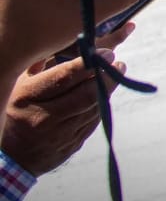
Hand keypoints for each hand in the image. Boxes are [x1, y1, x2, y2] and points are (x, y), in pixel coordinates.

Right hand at [2, 44, 126, 175]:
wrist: (11, 157)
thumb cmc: (16, 113)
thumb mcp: (19, 88)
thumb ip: (40, 67)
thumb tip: (66, 42)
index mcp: (28, 99)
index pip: (63, 78)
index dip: (88, 64)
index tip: (107, 53)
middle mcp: (45, 117)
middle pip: (85, 94)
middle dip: (107, 76)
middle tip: (118, 64)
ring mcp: (60, 134)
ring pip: (93, 108)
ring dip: (108, 89)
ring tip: (115, 74)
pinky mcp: (72, 144)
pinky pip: (93, 122)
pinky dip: (101, 105)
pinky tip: (104, 94)